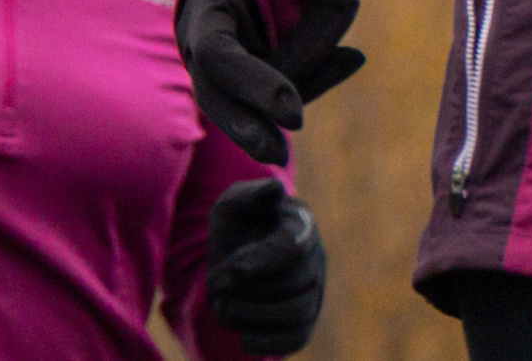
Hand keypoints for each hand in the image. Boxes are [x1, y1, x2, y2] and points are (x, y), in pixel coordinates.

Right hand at [176, 0, 365, 165]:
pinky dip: (319, 77)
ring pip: (260, 94)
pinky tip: (350, 57)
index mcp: (205, 3)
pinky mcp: (259, 73)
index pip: (217, 54)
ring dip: (307, 71)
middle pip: (218, 92)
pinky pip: (289, 87)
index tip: (292, 112)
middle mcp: (209, 37)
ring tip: (345, 23)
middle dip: (246, 124)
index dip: (250, 84)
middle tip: (277, 153)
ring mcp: (234, 59)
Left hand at [206, 179, 325, 355]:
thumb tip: (275, 187)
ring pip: (296, 313)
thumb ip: (249, 195)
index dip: (264, 260)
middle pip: (295, 283)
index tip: (235, 268)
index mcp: (301, 224)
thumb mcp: (232, 204)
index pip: (293, 246)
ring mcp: (314, 293)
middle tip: (215, 283)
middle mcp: (315, 259)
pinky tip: (242, 340)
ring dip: (255, 313)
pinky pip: (296, 339)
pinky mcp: (304, 322)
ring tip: (222, 306)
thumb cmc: (235, 224)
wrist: (232, 255)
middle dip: (251, 287)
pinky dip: (270, 343)